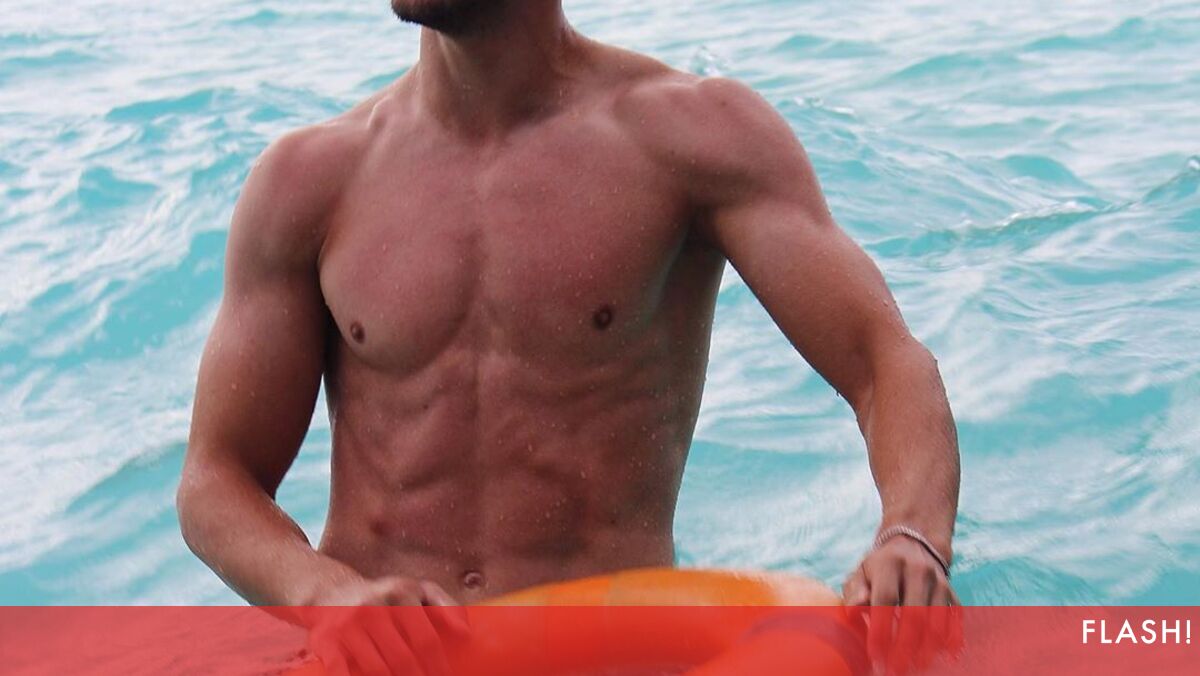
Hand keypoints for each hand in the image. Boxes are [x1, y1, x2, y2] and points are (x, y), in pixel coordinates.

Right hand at [299, 575, 470, 675]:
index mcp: (399, 593)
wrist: (331, 592)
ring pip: (377, 669)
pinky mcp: (326, 640)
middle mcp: (373, 606)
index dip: (438, 665)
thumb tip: (465, 633)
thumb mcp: (416, 589)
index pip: (425, 639)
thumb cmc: (384, 596)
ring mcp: (348, 624)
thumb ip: (445, 604)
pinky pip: (342, 672)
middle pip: (402, 659)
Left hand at [842, 536, 959, 674]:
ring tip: (918, 666)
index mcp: (890, 563)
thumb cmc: (880, 567)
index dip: (880, 629)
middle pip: (914, 613)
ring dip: (928, 647)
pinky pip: (955, 617)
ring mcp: (938, 580)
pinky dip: (953, 638)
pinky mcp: (952, 590)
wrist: (913, 543)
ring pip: (937, 618)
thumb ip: (856, 591)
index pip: (885, 599)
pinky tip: (947, 656)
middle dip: (905, 645)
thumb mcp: (862, 572)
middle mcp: (917, 569)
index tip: (875, 654)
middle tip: (896, 669)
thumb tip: (853, 612)